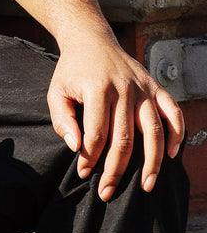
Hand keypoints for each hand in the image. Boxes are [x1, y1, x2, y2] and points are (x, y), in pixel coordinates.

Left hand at [47, 37, 184, 200]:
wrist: (90, 40)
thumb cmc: (72, 70)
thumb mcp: (56, 91)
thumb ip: (61, 119)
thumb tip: (75, 147)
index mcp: (98, 88)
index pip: (97, 133)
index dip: (90, 157)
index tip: (83, 172)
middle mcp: (124, 88)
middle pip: (125, 138)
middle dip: (116, 170)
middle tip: (108, 192)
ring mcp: (142, 88)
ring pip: (153, 130)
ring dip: (152, 162)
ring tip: (147, 186)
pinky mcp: (155, 86)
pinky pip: (173, 112)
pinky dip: (176, 133)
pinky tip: (172, 155)